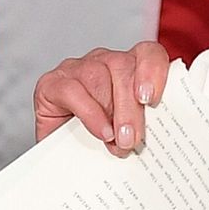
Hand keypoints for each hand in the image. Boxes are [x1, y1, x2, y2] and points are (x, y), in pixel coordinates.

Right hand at [31, 42, 170, 155]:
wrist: (57, 155)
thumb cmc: (97, 139)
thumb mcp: (128, 131)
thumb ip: (143, 124)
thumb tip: (156, 134)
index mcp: (129, 68)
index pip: (148, 54)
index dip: (154, 70)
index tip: (153, 99)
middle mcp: (104, 62)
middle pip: (123, 67)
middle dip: (131, 106)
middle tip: (133, 138)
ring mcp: (76, 69)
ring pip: (99, 76)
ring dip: (111, 112)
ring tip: (117, 141)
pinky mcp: (52, 83)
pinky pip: (72, 90)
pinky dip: (89, 113)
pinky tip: (100, 131)